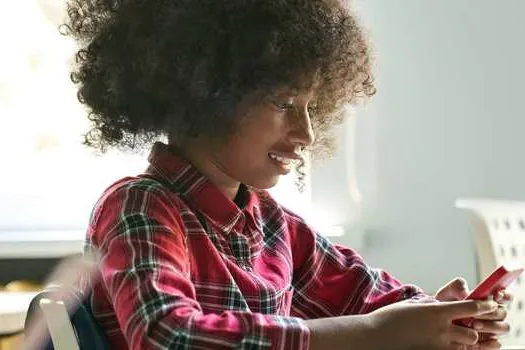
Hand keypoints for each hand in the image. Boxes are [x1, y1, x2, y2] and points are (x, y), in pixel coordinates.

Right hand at [368, 298, 497, 349]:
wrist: (376, 336)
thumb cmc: (391, 317)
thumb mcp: (413, 304)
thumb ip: (430, 304)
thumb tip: (440, 303)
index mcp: (437, 312)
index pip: (470, 308)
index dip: (484, 306)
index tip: (490, 304)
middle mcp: (442, 329)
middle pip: (473, 333)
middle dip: (474, 330)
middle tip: (468, 325)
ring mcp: (438, 345)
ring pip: (465, 347)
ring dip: (464, 342)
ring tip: (456, 337)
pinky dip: (453, 349)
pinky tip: (445, 344)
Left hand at [435, 278, 511, 348]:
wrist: (435, 321)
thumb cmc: (443, 305)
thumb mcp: (447, 294)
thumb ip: (456, 287)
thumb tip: (465, 292)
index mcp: (486, 300)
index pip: (504, 296)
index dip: (504, 294)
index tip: (496, 294)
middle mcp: (492, 313)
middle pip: (502, 312)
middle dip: (492, 312)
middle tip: (476, 314)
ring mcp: (491, 328)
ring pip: (503, 327)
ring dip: (490, 326)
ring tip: (473, 325)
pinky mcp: (488, 341)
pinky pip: (496, 343)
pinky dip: (489, 341)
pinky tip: (478, 338)